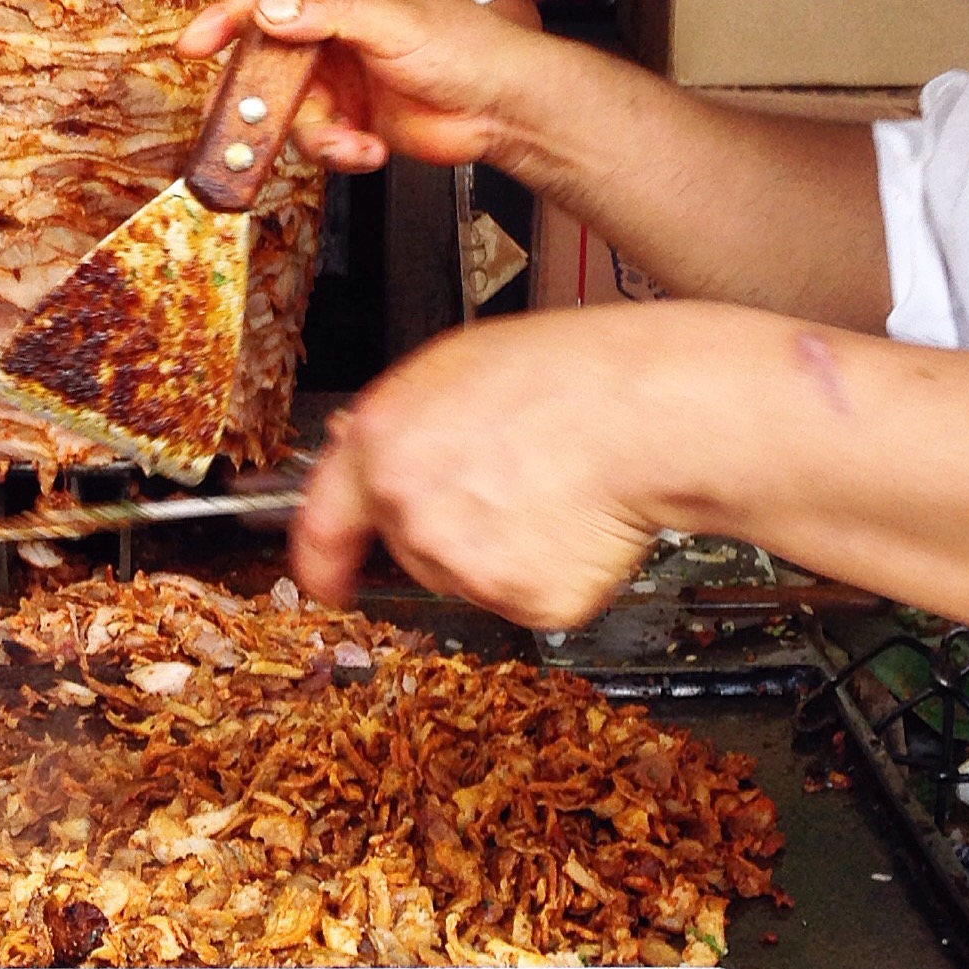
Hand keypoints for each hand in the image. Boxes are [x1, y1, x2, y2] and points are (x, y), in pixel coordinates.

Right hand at [177, 0, 544, 172]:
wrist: (503, 108)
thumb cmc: (468, 45)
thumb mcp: (395, 18)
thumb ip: (331, 10)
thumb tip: (273, 10)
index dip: (231, 16)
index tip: (196, 43)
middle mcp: (335, 30)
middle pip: (270, 59)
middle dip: (263, 95)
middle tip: (253, 119)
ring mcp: (341, 77)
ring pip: (290, 110)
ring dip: (315, 133)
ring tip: (348, 140)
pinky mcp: (351, 119)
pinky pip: (318, 140)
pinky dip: (339, 150)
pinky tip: (368, 147)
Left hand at [294, 307, 740, 626]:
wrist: (646, 411)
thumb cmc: (570, 374)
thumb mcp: (458, 368)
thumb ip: (405, 424)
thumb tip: (384, 456)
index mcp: (383, 446)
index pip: (322, 526)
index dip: (322, 562)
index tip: (328, 580)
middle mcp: (410, 511)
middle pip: (413, 550)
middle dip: (451, 530)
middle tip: (512, 482)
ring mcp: (464, 564)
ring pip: (471, 577)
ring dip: (505, 549)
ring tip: (554, 489)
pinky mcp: (524, 600)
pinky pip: (529, 598)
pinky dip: (556, 572)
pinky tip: (578, 522)